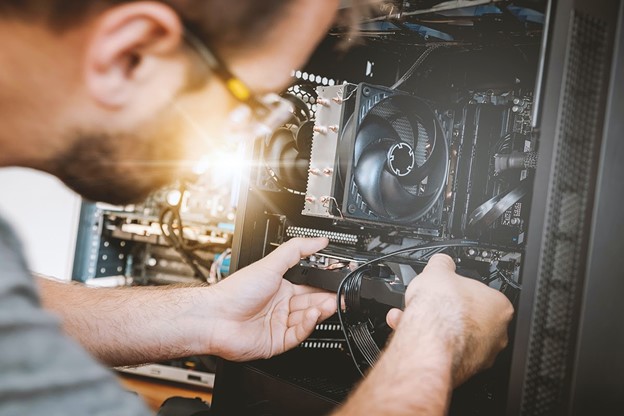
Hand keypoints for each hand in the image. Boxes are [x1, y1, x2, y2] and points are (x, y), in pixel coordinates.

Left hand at [205, 238, 335, 361]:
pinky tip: (312, 315)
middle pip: (311, 303)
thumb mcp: (270, 263)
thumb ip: (296, 250)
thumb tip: (318, 240)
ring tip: (330, 304)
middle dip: (327, 299)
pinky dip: (308, 325)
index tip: (338, 281)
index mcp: (281, 288)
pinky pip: (299, 334)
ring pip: (307, 319)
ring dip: (320, 311)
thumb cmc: (236, 291)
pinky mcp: (277, 342)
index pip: (310, 286)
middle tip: (340, 296)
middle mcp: (281, 306)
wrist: (216, 317)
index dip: (324, 285)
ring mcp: (279, 325)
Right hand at [385, 254, 513, 385]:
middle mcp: (496, 334)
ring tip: (409, 316)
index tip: (445, 288)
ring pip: (453, 335)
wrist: (427, 342)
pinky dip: (427, 342)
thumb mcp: (437, 271)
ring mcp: (481, 356)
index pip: (479, 293)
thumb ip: (442, 265)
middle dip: (442, 309)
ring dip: (431, 325)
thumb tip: (441, 262)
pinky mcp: (462, 370)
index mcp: (500, 307)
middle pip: (466, 316)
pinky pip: (443, 351)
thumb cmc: (441, 311)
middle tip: (427, 303)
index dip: (457, 289)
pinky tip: (409, 331)